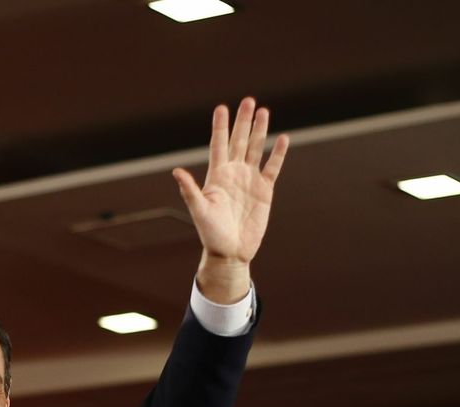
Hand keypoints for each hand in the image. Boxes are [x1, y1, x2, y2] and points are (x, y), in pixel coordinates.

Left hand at [173, 98, 288, 300]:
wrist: (230, 252)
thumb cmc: (210, 234)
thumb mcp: (199, 211)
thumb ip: (190, 191)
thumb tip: (176, 171)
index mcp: (216, 176)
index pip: (218, 145)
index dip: (220, 127)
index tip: (222, 107)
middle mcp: (233, 173)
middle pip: (239, 141)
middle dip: (243, 122)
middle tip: (248, 101)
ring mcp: (250, 180)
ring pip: (256, 149)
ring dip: (259, 131)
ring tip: (264, 111)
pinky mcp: (265, 190)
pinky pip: (272, 167)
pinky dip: (277, 154)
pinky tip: (282, 138)